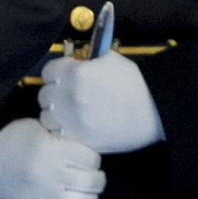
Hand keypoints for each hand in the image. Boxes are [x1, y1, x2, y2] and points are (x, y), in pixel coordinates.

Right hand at [0, 119, 106, 198]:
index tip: (89, 160)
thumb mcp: (36, 128)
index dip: (93, 159)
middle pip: (90, 181)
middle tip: (93, 178)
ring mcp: (42, 196)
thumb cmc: (9, 142)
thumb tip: (87, 147)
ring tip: (88, 194)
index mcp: (50, 148)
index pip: (90, 158)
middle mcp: (48, 173)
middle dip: (97, 180)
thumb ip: (61, 137)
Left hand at [37, 50, 163, 154]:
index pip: (48, 71)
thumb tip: (77, 61)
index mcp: (75, 73)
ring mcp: (71, 119)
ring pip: (46, 117)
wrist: (153, 112)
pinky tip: (74, 127)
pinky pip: (57, 134)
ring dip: (55, 115)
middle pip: (44, 95)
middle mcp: (68, 95)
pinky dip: (62, 130)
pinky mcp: (78, 138)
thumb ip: (88, 60)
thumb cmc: (136, 85)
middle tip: (66, 97)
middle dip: (54, 94)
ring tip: (68, 115)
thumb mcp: (112, 60)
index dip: (56, 74)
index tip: (63, 78)